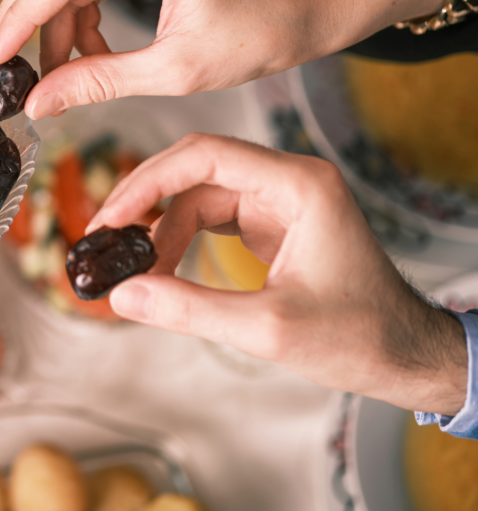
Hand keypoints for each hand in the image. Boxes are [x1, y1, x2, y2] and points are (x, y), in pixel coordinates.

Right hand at [0, 0, 448, 118]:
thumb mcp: (176, 71)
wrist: (307, 6)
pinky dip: (81, 13)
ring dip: (55, 22)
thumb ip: (100, 81)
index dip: (15, 19)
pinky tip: (85, 51)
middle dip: (22, 19)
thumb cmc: (259, 36)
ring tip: (54, 73)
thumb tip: (38, 101)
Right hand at [88, 133, 466, 415]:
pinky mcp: (273, 221)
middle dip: (147, 201)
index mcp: (300, 186)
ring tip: (135, 266)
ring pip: (199, 193)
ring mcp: (281, 199)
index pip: (206, 156)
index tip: (112, 215)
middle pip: (197, 169)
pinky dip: (181, 237)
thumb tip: (123, 294)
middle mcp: (289, 181)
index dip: (150, 181)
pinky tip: (161, 263)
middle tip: (107, 237)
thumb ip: (189, 308)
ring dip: (162, 226)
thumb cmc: (358, 336)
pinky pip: (212, 215)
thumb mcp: (266, 328)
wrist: (402, 355)